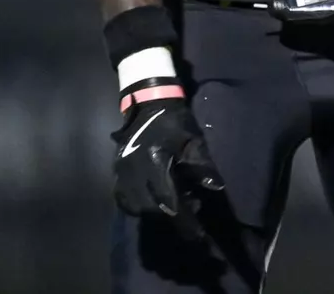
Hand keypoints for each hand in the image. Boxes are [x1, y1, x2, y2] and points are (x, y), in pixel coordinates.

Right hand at [113, 94, 223, 240]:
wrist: (148, 101)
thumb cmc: (174, 120)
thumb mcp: (193, 140)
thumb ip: (202, 165)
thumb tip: (216, 187)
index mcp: (154, 164)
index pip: (169, 201)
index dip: (184, 217)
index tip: (197, 233)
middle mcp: (134, 172)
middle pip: (150, 207)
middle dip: (172, 214)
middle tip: (193, 208)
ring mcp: (122, 172)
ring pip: (134, 205)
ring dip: (154, 210)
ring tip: (176, 202)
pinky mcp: (117, 169)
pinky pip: (123, 197)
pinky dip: (138, 204)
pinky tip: (154, 199)